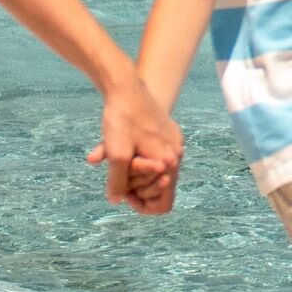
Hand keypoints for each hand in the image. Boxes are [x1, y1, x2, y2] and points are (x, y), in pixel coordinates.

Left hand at [91, 92, 183, 213]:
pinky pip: (153, 155)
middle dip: (136, 185)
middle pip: (158, 188)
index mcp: (170, 162)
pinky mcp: (167, 133)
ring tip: (114, 155)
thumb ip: (117, 182)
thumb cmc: (122, 119)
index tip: (123, 192)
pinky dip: (136, 157)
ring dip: (133, 170)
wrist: (125, 86)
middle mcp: (176, 154)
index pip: (163, 204)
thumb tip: (116, 200)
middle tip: (117, 170)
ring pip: (154, 171)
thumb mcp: (116, 154)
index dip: (142, 205)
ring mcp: (173, 142)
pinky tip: (120, 145)